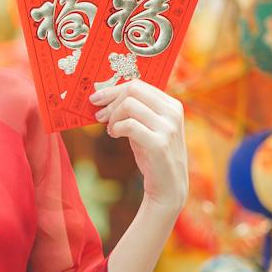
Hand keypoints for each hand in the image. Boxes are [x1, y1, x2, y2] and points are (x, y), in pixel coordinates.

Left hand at [90, 80, 187, 214]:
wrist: (168, 187)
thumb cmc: (153, 155)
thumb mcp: (147, 127)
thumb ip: (134, 112)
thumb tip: (105, 97)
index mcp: (172, 105)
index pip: (139, 84)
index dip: (114, 90)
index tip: (97, 98)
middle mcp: (173, 112)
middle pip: (133, 90)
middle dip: (111, 100)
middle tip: (99, 115)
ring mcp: (168, 128)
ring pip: (130, 104)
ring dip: (113, 116)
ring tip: (110, 129)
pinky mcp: (159, 144)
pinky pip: (129, 125)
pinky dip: (116, 128)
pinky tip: (114, 135)